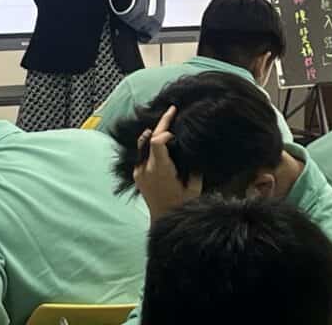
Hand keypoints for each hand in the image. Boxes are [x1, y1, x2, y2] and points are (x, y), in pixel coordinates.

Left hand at [133, 105, 202, 221]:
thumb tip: (195, 148)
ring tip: (166, 123)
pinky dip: (150, 145)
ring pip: (143, 143)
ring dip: (154, 132)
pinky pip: (142, 153)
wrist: (163, 220)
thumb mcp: (194, 186)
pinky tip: (160, 141)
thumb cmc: (182, 204)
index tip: (176, 132)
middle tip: (172, 110)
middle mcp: (146, 168)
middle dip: (162, 123)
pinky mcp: (137, 174)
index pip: (156, 142)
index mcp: (160, 170)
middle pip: (148, 138)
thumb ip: (193, 166)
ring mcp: (139, 171)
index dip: (165, 131)